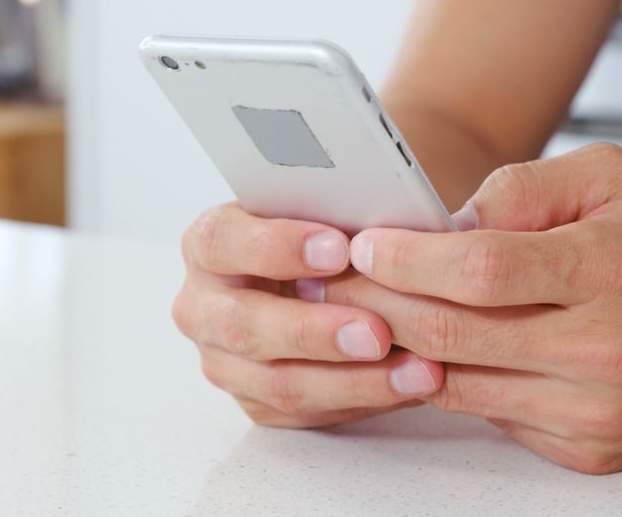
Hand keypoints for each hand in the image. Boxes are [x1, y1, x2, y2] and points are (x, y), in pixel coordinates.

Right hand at [172, 203, 444, 427]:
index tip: (339, 248)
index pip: (224, 242)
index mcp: (209, 242)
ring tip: (417, 371)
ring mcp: (224, 361)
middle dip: (316, 331)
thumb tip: (388, 227)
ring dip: (355, 380)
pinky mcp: (256, 401)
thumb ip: (340, 214)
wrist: (319, 275)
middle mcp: (203, 305)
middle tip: (377, 331)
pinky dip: (364, 399)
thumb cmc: (323, 232)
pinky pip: (308, 411)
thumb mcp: (323, 209)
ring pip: (279, 383)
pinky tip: (410, 386)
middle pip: (245, 326)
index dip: (278, 246)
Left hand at [316, 144, 621, 472]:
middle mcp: (605, 349)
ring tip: (353, 313)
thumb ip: (524, 188)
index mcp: (611, 268)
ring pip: (455, 383)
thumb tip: (445, 223)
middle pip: (453, 334)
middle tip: (329, 282)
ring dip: (392, 347)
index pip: (483, 269)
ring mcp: (593, 411)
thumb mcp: (610, 180)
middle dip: (374, 304)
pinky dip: (442, 381)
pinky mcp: (583, 451)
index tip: (364, 244)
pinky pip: (484, 414)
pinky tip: (415, 350)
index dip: (409, 259)